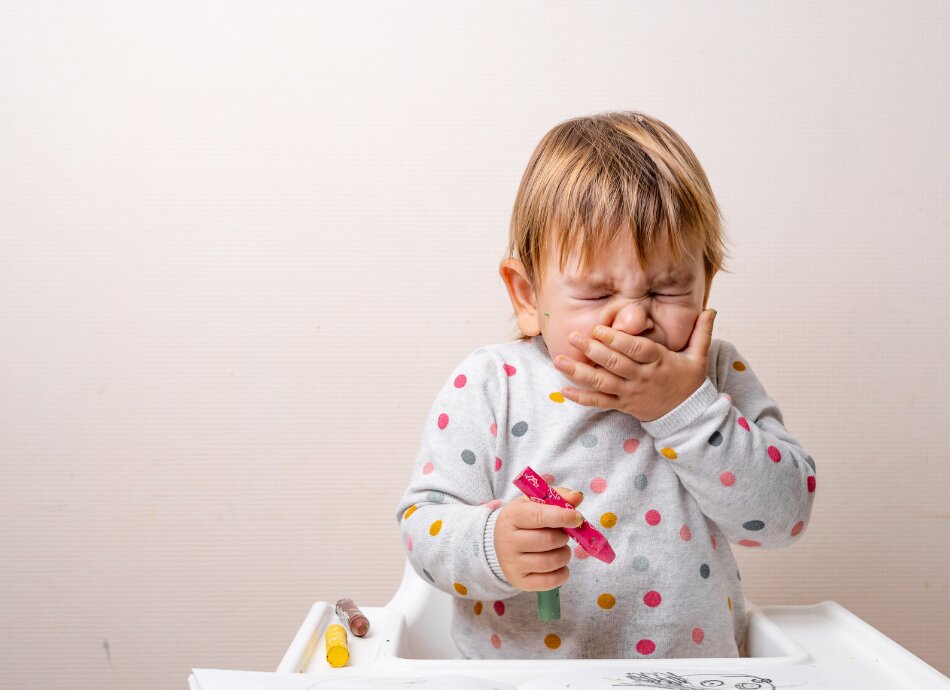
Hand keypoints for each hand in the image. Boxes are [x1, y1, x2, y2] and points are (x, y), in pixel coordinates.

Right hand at [493, 487, 584, 590]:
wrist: (500, 544)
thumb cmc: (523, 521)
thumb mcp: (534, 503)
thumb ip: (557, 497)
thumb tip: (577, 497)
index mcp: (511, 516)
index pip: (539, 516)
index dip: (562, 517)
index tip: (578, 518)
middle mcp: (508, 541)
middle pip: (547, 541)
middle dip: (563, 538)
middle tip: (563, 535)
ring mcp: (512, 564)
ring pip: (550, 562)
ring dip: (564, 554)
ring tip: (561, 549)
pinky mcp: (519, 581)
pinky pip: (550, 582)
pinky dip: (563, 573)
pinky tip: (559, 565)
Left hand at [554, 309, 716, 421]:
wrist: (688, 416)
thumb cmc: (690, 382)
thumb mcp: (699, 357)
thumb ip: (701, 333)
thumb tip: (711, 310)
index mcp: (659, 362)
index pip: (636, 350)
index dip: (618, 341)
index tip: (600, 330)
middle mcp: (642, 378)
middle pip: (615, 364)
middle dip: (592, 350)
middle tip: (573, 337)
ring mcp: (630, 393)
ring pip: (602, 383)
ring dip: (579, 372)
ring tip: (559, 360)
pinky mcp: (622, 405)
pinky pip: (599, 402)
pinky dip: (581, 398)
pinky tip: (563, 390)